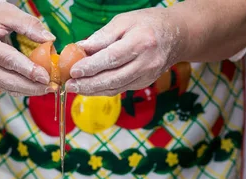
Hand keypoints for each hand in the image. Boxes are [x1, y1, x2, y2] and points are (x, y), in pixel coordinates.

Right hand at [0, 0, 55, 95]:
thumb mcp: (9, 13)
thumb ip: (29, 24)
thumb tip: (50, 39)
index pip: (7, 60)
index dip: (28, 70)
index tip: (46, 76)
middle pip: (7, 80)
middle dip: (31, 86)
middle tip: (51, 87)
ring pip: (6, 87)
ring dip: (28, 90)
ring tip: (47, 88)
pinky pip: (4, 86)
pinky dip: (21, 88)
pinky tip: (35, 87)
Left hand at [66, 8, 187, 95]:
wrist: (176, 36)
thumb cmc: (147, 24)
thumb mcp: (124, 21)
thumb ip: (102, 36)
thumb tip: (81, 48)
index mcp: (141, 42)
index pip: (112, 58)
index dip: (91, 66)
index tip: (74, 70)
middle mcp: (146, 62)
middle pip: (113, 78)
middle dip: (88, 84)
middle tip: (69, 85)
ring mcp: (147, 76)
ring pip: (115, 88)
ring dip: (93, 91)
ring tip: (75, 88)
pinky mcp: (144, 83)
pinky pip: (120, 89)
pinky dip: (103, 90)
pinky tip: (89, 88)